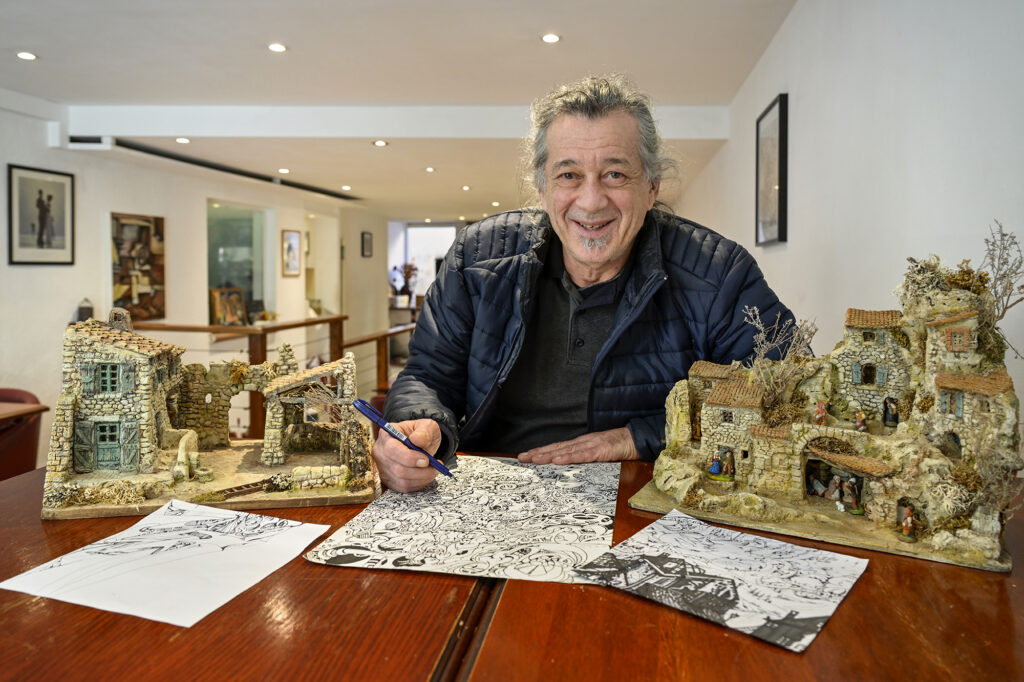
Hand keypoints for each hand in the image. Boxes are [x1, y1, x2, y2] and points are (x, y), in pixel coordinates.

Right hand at [371, 419, 442, 492]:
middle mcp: (380, 452)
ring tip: (434, 469)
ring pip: (402, 481)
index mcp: (386, 435)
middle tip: (435, 465)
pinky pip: (404, 488)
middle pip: (397, 469)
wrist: (419, 444)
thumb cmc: (420, 433)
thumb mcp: (426, 426)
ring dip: (422, 478)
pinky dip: (419, 483)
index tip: (426, 459)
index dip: (409, 458)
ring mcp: (383, 468)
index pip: (391, 450)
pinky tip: (426, 475)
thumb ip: (424, 430)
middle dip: (420, 471)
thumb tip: (417, 440)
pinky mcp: (389, 480)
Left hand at [516, 427, 638, 464]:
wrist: (636, 439)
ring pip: (565, 450)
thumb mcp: (598, 454)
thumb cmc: (618, 447)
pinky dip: (568, 457)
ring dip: (548, 455)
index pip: (557, 448)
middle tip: (521, 458)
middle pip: (556, 448)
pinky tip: (557, 460)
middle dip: (538, 452)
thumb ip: (586, 458)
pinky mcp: (600, 450)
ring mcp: (590, 445)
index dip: (541, 451)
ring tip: (534, 459)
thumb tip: (571, 467)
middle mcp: (582, 442)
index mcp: (581, 444)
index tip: (527, 456)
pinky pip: (581, 455)